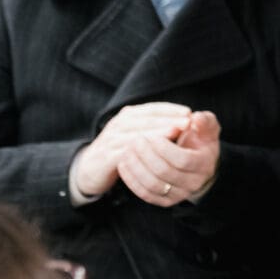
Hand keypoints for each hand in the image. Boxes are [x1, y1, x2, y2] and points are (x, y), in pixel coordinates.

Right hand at [70, 103, 191, 200]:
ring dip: (157, 132)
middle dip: (168, 119)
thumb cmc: (122, 150)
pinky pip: (125, 152)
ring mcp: (111, 139)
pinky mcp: (106, 157)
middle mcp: (119, 124)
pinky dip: (141, 151)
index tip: (189, 112)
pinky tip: (155, 153)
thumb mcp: (139, 134)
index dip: (170, 109)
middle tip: (187, 121)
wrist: (90, 169)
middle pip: (147, 119)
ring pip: (138, 133)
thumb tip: (188, 121)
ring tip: (176, 132)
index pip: (152, 109)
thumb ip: (157, 126)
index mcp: (129, 116)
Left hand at [118, 109, 220, 206]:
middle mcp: (193, 183)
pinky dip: (131, 179)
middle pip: (164, 172)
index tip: (150, 135)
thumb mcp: (207, 129)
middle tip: (134, 140)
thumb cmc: (200, 141)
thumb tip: (195, 118)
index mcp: (204, 165)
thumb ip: (204, 121)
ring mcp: (178, 194)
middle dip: (146, 155)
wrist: (199, 164)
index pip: (182, 160)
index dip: (163, 148)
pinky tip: (124, 164)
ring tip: (127, 150)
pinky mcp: (164, 201)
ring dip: (136, 167)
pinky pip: (144, 193)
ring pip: (152, 184)